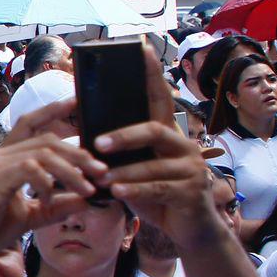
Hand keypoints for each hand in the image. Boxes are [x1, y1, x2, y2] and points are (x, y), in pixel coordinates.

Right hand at [0, 97, 106, 276]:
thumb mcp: (28, 216)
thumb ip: (55, 206)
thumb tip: (86, 200)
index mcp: (4, 159)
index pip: (30, 124)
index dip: (53, 110)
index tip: (77, 102)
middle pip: (46, 139)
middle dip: (79, 152)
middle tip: (101, 171)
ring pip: (42, 152)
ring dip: (71, 170)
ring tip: (88, 188)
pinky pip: (29, 169)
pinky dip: (48, 182)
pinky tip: (51, 199)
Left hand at [96, 42, 224, 250]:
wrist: (189, 227)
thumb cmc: (155, 192)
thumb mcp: (136, 168)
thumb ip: (120, 151)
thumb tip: (84, 133)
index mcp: (167, 134)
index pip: (159, 99)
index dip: (151, 75)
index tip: (141, 49)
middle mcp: (184, 146)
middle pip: (154, 129)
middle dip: (124, 136)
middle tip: (95, 143)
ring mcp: (192, 168)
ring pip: (154, 164)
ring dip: (123, 171)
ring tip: (100, 178)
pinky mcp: (192, 192)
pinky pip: (159, 189)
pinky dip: (135, 190)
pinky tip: (117, 191)